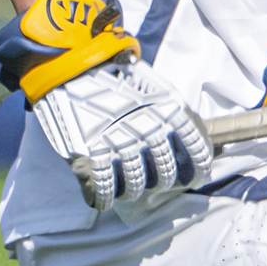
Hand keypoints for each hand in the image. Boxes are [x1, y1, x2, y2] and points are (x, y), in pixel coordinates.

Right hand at [34, 58, 214, 210]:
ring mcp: (118, 144)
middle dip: (165, 182)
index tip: (197, 177)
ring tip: (129, 189)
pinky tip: (103, 199)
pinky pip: (104, 190)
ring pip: (137, 186)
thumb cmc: (112, 76)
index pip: (196, 147)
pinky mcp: (89, 156)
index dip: (199, 168)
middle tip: (158, 181)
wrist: (67, 67)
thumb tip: (197, 137)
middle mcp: (148, 128)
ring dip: (135, 192)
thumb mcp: (150, 85)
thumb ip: (172, 111)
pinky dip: (104, 199)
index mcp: (168, 107)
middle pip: (166, 173)